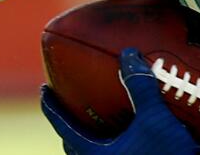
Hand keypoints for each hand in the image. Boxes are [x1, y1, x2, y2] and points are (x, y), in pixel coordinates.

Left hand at [41, 48, 199, 154]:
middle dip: (72, 126)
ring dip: (96, 138)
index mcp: (95, 154)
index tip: (44, 90)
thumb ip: (141, 87)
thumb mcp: (155, 119)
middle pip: (76, 146)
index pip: (64, 126)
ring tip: (101, 122)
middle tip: (71, 107)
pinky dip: (119, 145)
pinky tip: (135, 137)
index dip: (52, 107)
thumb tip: (129, 54)